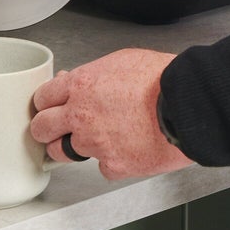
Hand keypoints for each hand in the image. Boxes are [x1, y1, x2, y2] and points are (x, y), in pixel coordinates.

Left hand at [30, 51, 191, 181]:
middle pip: (41, 129)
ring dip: (74, 149)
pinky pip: (103, 167)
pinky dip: (112, 161)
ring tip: (95, 142)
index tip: (49, 108)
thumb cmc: (162, 79)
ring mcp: (94, 143)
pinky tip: (127, 150)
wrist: (188, 103)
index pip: (42, 97)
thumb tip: (79, 80)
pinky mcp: (113, 165)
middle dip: (46, 130)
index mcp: (81, 85)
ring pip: (64, 153)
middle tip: (54, 131)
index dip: (45, 104)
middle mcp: (81, 115)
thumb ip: (93, 74)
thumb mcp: (121, 61)